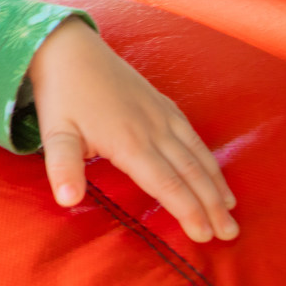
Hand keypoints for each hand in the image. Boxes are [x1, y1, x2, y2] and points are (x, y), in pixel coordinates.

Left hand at [28, 19, 238, 242]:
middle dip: (211, 206)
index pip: (167, 185)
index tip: (204, 236)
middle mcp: (153, 129)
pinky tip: (213, 170)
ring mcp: (161, 114)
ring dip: (216, 184)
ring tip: (231, 210)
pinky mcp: (161, 103)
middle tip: (230, 234)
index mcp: (129, 142)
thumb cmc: (61, 94)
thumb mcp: (55, 132)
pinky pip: (192, 133)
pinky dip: (207, 155)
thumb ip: (62, 167)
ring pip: (197, 154)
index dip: (188, 211)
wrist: (70, 48)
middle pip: (190, 174)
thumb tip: (67, 200)